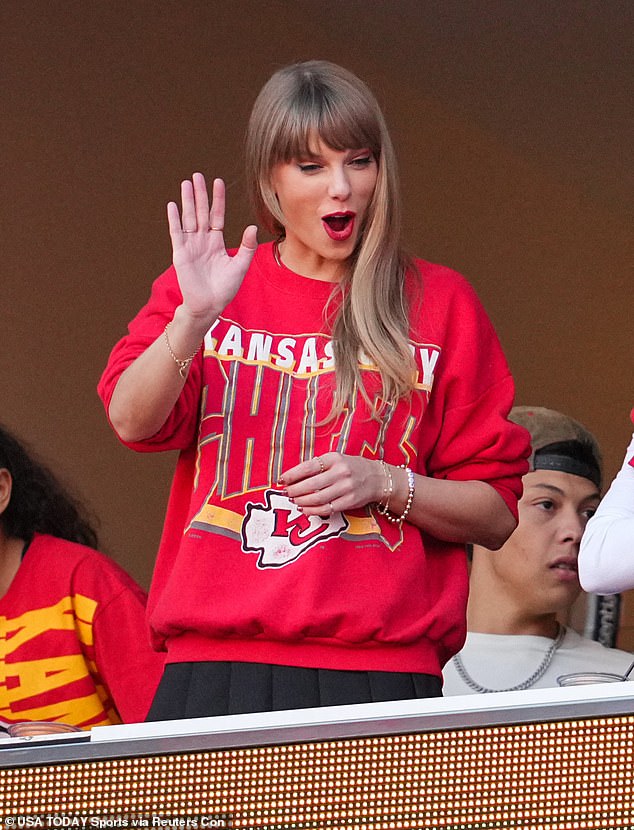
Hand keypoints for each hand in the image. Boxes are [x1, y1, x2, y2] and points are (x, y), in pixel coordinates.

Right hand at [167, 174, 257, 327]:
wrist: (209, 305)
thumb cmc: (225, 288)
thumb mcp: (240, 265)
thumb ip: (246, 246)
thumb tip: (252, 227)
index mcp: (217, 242)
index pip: (217, 215)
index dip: (217, 199)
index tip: (218, 182)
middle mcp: (203, 240)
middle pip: (201, 212)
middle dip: (200, 194)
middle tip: (197, 175)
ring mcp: (191, 246)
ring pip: (189, 218)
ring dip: (187, 201)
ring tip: (186, 183)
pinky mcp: (180, 253)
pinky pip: (177, 233)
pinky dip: (174, 219)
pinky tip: (172, 205)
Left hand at [280, 453, 383, 516]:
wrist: (377, 478)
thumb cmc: (351, 468)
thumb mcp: (336, 460)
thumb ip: (318, 466)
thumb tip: (293, 477)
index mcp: (334, 458)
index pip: (308, 467)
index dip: (292, 475)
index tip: (281, 480)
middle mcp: (341, 472)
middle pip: (311, 484)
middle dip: (295, 490)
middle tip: (286, 493)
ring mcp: (346, 488)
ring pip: (318, 498)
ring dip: (302, 501)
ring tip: (294, 501)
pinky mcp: (350, 501)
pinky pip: (327, 508)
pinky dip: (313, 510)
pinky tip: (304, 509)